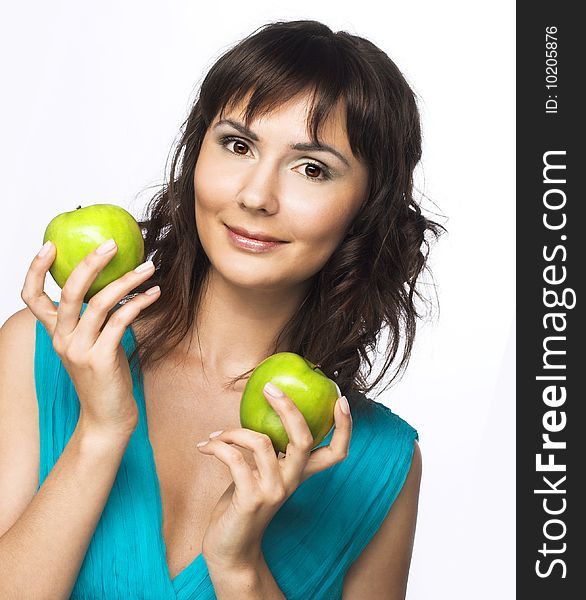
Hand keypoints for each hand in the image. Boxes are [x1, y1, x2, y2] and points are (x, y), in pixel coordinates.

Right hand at [20, 238, 160, 435]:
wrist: (108, 418)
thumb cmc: (105, 378)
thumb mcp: (93, 345)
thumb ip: (94, 319)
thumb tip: (114, 284)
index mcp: (55, 334)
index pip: (32, 298)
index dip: (35, 270)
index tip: (50, 245)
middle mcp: (62, 339)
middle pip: (68, 292)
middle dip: (90, 263)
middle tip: (112, 243)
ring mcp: (80, 350)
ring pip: (100, 303)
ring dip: (128, 280)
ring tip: (149, 267)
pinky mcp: (101, 359)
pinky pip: (121, 320)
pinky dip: (139, 302)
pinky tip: (155, 293)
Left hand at [197, 383, 351, 571]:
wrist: (231, 550)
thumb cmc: (243, 503)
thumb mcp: (261, 473)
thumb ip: (269, 449)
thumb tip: (260, 408)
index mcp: (299, 473)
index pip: (336, 452)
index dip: (345, 428)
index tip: (340, 400)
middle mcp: (292, 481)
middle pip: (304, 439)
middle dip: (289, 408)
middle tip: (270, 388)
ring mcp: (273, 491)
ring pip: (262, 442)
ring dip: (233, 432)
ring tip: (216, 436)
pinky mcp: (251, 499)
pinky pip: (234, 459)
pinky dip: (217, 447)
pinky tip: (205, 447)